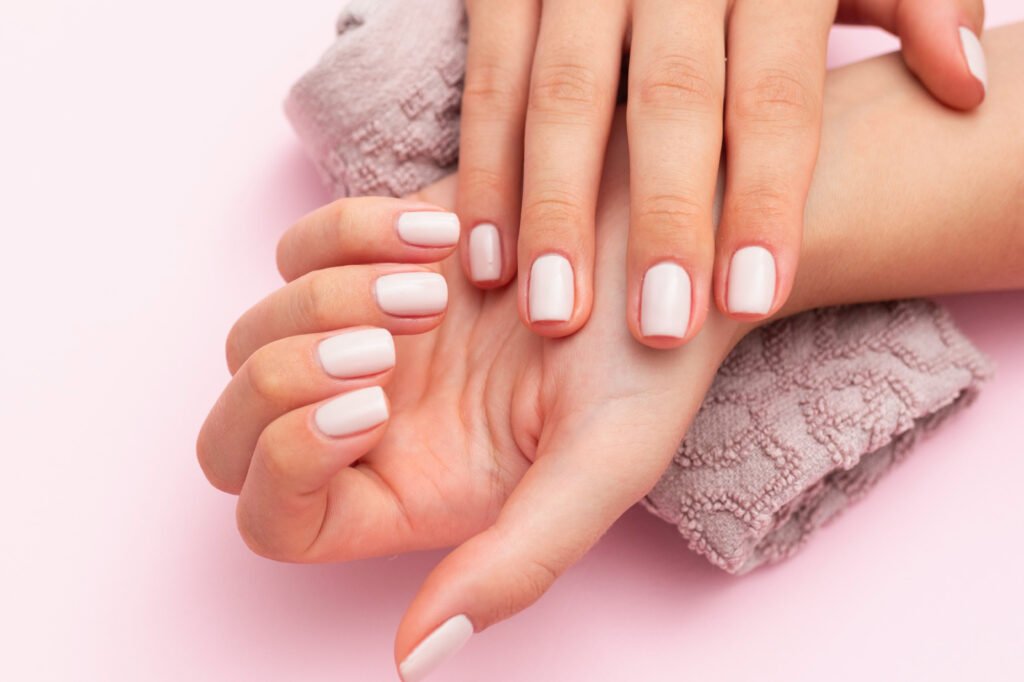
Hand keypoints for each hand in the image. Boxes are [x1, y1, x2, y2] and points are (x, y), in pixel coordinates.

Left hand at [197, 164, 745, 679]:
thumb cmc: (646, 362)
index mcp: (410, 493)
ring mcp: (361, 339)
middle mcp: (373, 425)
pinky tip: (436, 234)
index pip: (276, 518)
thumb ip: (514, 568)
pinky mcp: (368, 260)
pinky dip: (348, 234)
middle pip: (232, 433)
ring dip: (328, 300)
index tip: (373, 409)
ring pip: (254, 333)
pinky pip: (297, 250)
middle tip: (383, 349)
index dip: (289, 466)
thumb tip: (412, 657)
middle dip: (283, 380)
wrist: (670, 250)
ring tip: (437, 285)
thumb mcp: (601, 470)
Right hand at [456, 0, 986, 346]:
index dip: (764, 197)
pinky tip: (483, 257)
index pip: (775, 91)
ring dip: (552, 211)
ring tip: (554, 314)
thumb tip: (963, 85)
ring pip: (561, 96)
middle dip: (662, 218)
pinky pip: (488, 77)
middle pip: (669, 100)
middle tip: (661, 327)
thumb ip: (914, 1)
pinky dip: (483, 170)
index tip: (752, 299)